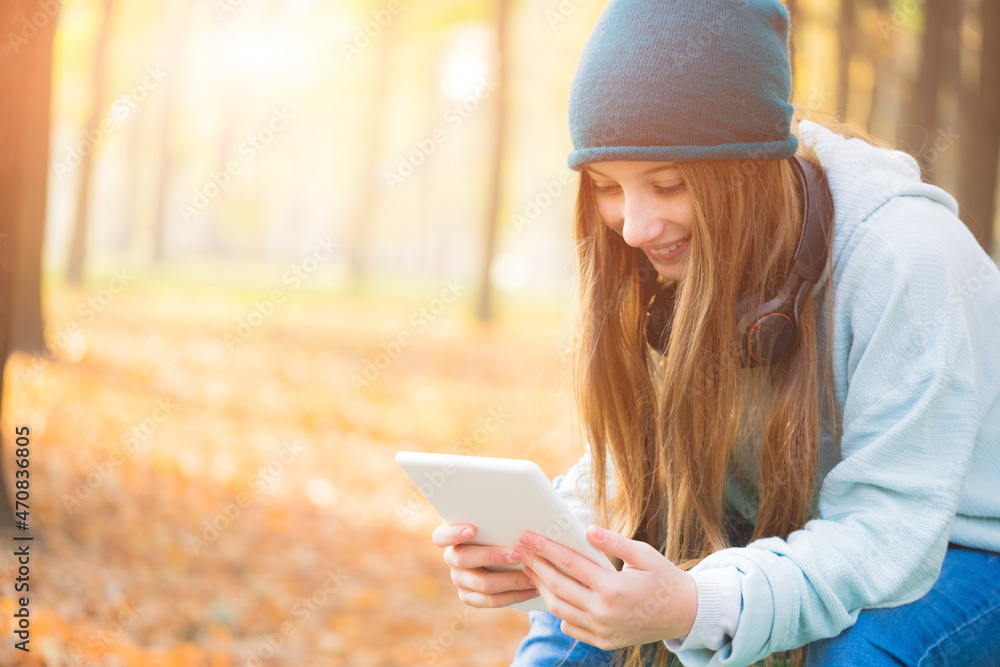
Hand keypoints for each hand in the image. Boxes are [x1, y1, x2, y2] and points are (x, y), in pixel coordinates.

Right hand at [432, 523, 539, 607]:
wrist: (503, 558)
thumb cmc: (499, 532)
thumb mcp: (494, 525)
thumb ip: (496, 523)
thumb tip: (516, 509)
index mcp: (450, 537)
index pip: (441, 536)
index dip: (454, 534)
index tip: (473, 530)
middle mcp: (452, 558)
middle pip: (463, 560)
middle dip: (492, 556)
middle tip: (516, 555)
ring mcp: (459, 579)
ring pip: (482, 583)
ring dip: (510, 580)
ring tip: (531, 576)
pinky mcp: (469, 596)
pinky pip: (490, 600)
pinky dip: (513, 596)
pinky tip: (531, 591)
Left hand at [510, 525, 697, 649]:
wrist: (685, 614)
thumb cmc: (664, 579)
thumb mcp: (644, 554)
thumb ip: (614, 542)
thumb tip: (587, 530)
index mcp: (613, 587)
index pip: (569, 563)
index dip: (545, 548)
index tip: (527, 536)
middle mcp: (604, 612)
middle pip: (557, 586)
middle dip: (535, 566)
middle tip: (520, 551)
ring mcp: (603, 630)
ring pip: (559, 609)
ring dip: (543, 589)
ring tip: (533, 570)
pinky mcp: (604, 641)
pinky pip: (571, 627)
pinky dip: (559, 611)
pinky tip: (555, 594)